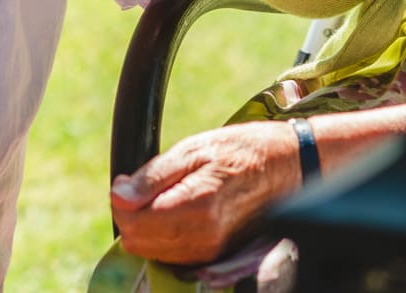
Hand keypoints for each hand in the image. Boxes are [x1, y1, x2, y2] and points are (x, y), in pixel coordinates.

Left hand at [109, 121, 302, 266]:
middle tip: (148, 187)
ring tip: (168, 196)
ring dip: (148, 227)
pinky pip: (172, 256)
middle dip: (133, 216)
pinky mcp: (216, 257)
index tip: (130, 182)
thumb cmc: (240, 151)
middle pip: (139, 242)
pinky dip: (165, 237)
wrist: (286, 168)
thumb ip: (153, 176)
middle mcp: (204, 236)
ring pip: (153, 252)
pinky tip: (179, 212)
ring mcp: (212, 251)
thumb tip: (119, 195)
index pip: (134, 223)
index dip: (123, 201)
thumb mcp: (194, 149)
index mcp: (197, 204)